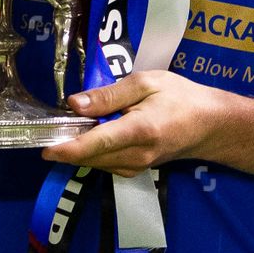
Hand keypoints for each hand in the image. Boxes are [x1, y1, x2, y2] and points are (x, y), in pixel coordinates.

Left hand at [40, 69, 233, 176]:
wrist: (210, 125)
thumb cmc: (180, 97)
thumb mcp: (146, 83)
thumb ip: (109, 95)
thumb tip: (75, 104)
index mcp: (139, 130)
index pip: (95, 144)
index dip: (66, 148)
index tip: (44, 148)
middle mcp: (137, 155)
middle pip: (90, 157)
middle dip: (68, 145)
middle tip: (54, 126)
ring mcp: (137, 166)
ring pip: (96, 163)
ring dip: (80, 149)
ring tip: (71, 128)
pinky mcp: (137, 169)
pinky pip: (106, 163)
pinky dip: (94, 152)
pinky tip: (93, 136)